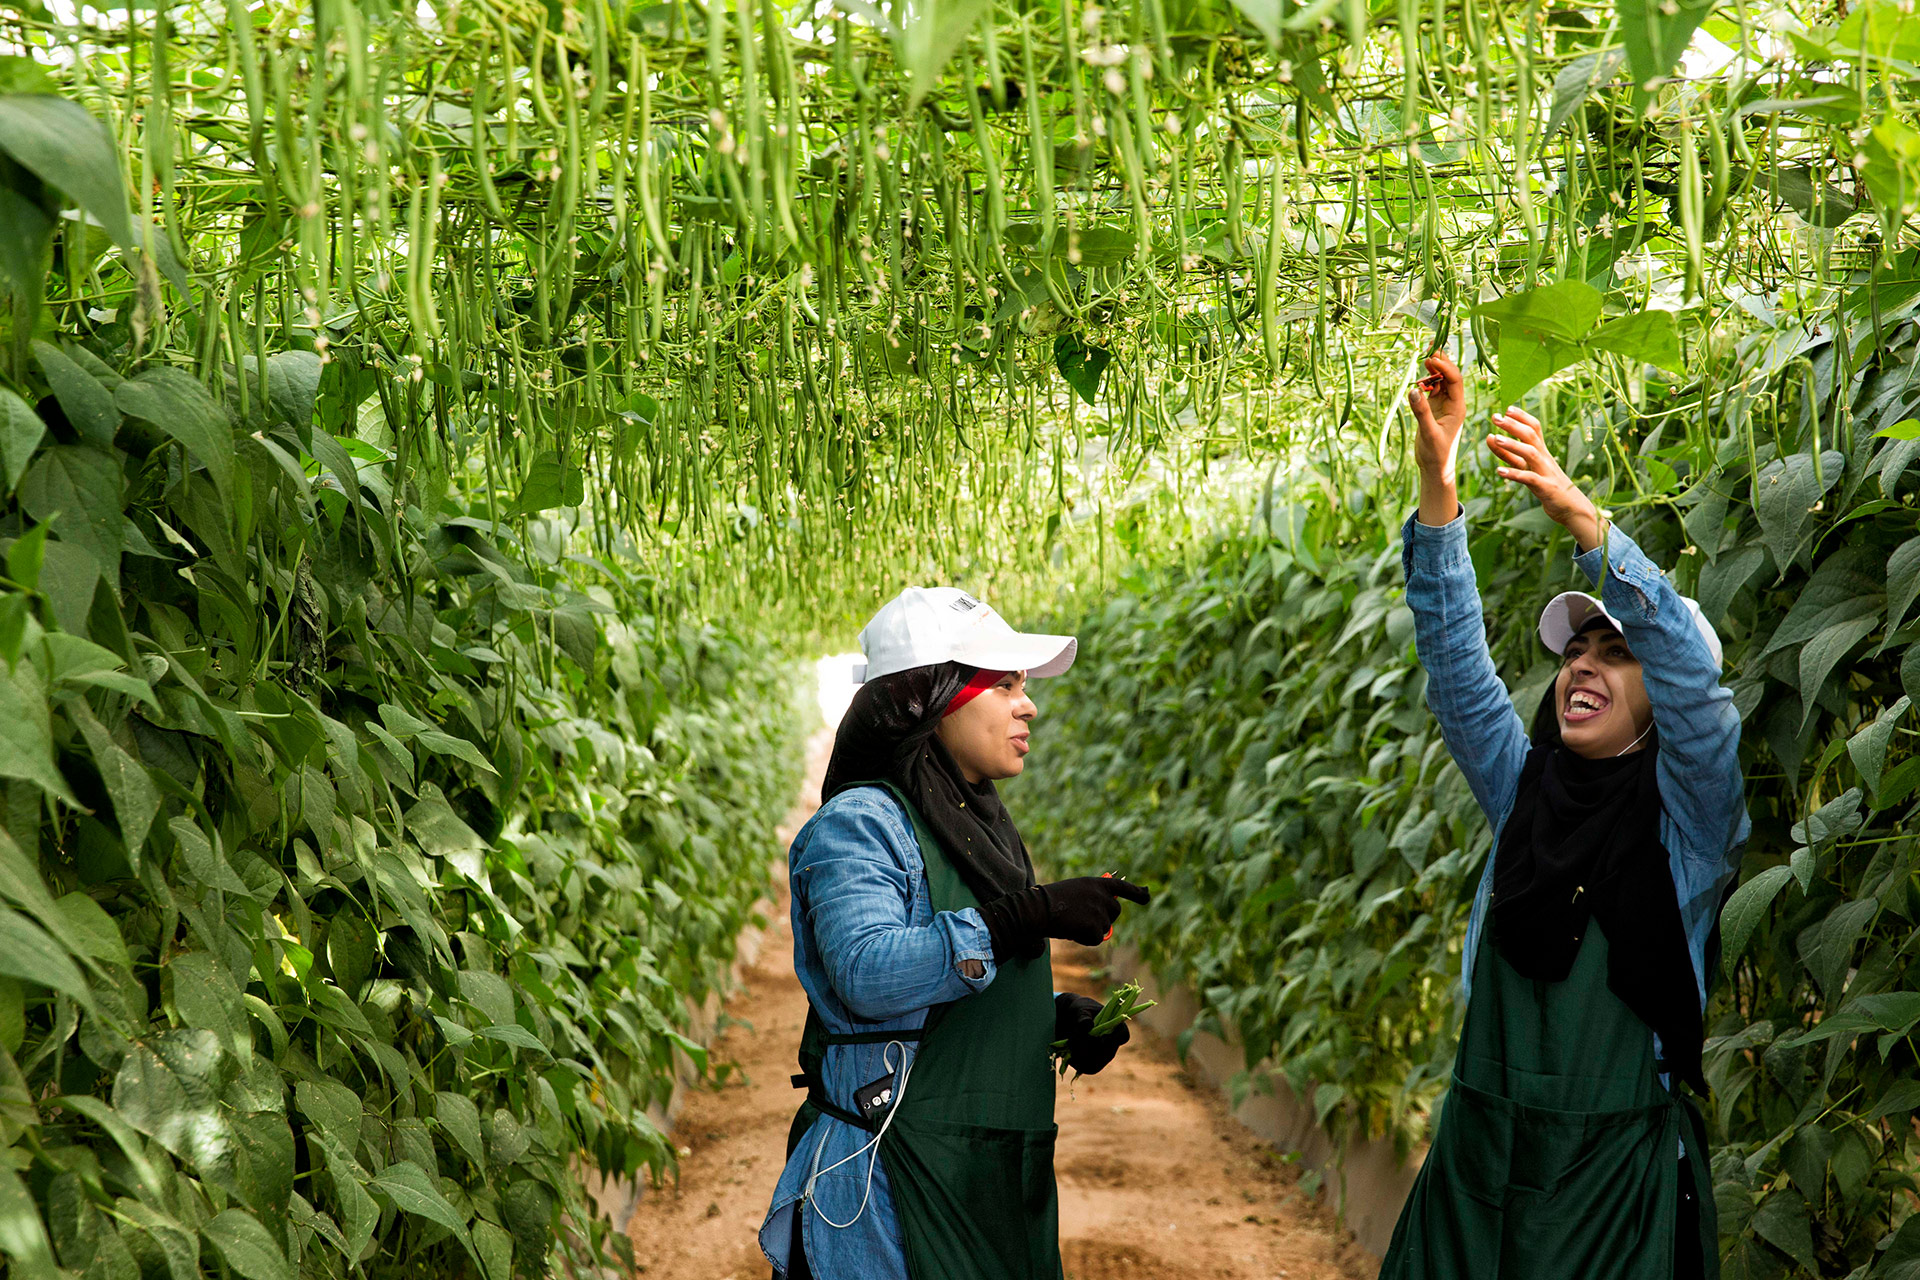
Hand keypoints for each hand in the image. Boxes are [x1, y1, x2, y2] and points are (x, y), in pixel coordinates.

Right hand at [978, 876, 1152, 961]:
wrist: (1037, 908)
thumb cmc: (1049, 901)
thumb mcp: (1075, 892)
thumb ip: (1093, 899)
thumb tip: (1107, 923)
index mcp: (1096, 883)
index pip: (1122, 887)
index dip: (1136, 892)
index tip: (1147, 896)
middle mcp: (1102, 895)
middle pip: (1115, 912)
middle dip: (1104, 918)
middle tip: (1082, 920)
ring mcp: (1100, 910)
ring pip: (1105, 927)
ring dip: (1091, 930)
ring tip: (1071, 922)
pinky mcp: (1096, 926)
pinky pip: (1096, 939)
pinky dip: (1085, 939)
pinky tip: (1071, 931)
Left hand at [1054, 992, 1128, 1075]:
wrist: (1065, 1020)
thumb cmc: (1078, 1011)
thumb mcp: (1080, 1010)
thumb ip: (1084, 1017)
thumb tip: (1088, 1026)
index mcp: (1116, 1028)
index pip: (1123, 1035)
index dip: (1115, 1039)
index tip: (1102, 1038)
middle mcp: (1111, 1046)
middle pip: (1108, 1054)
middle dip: (1091, 1047)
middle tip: (1076, 1037)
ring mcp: (1101, 1057)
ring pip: (1095, 1064)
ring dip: (1081, 1054)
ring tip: (1070, 1041)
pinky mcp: (1088, 1064)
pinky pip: (1084, 1067)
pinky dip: (1074, 1058)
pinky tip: (1068, 1047)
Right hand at [1407, 352, 1465, 526]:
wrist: (1435, 470)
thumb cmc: (1436, 455)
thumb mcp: (1428, 433)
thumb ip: (1421, 412)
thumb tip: (1413, 389)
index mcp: (1458, 407)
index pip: (1455, 380)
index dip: (1445, 367)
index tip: (1431, 358)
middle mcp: (1453, 403)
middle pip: (1450, 376)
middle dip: (1441, 362)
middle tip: (1429, 347)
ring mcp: (1444, 406)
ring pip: (1441, 381)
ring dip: (1433, 369)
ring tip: (1424, 357)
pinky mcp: (1434, 410)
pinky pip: (1432, 390)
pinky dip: (1427, 381)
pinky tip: (1419, 377)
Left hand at [1486, 407, 1603, 551]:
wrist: (1572, 509)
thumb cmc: (1547, 487)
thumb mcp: (1527, 469)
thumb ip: (1509, 455)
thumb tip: (1490, 437)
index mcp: (1542, 452)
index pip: (1534, 428)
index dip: (1521, 417)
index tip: (1506, 409)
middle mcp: (1545, 459)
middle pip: (1531, 436)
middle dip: (1513, 425)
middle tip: (1495, 417)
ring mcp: (1546, 473)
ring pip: (1530, 453)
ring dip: (1512, 445)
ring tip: (1495, 438)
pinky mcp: (1545, 488)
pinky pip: (1529, 479)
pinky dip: (1514, 474)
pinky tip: (1499, 472)